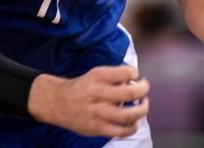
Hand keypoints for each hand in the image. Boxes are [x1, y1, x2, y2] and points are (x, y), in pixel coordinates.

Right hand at [27, 65, 149, 137]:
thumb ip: (113, 77)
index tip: (135, 75)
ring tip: (143, 105)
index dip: (135, 73)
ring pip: (129, 115)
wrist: (59, 103)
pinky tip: (134, 123)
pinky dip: (132, 127)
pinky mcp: (97, 128)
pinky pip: (121, 131)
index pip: (125, 72)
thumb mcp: (94, 74)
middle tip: (144, 88)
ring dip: (142, 109)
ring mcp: (97, 113)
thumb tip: (134, 82)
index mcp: (97, 76)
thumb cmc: (82, 87)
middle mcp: (97, 93)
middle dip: (143, 89)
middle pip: (130, 93)